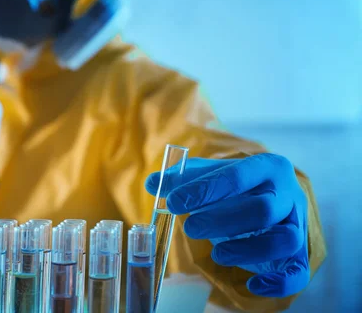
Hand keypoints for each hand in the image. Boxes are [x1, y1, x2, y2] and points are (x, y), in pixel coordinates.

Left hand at [145, 153, 309, 297]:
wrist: (267, 195)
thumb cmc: (233, 184)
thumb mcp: (207, 174)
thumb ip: (180, 178)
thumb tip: (153, 183)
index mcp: (267, 166)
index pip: (237, 175)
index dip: (205, 190)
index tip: (175, 202)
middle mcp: (288, 194)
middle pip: (263, 209)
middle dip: (222, 221)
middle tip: (190, 228)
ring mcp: (297, 224)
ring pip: (285, 240)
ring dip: (247, 251)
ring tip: (216, 254)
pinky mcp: (299, 253)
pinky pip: (298, 272)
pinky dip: (279, 283)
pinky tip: (252, 285)